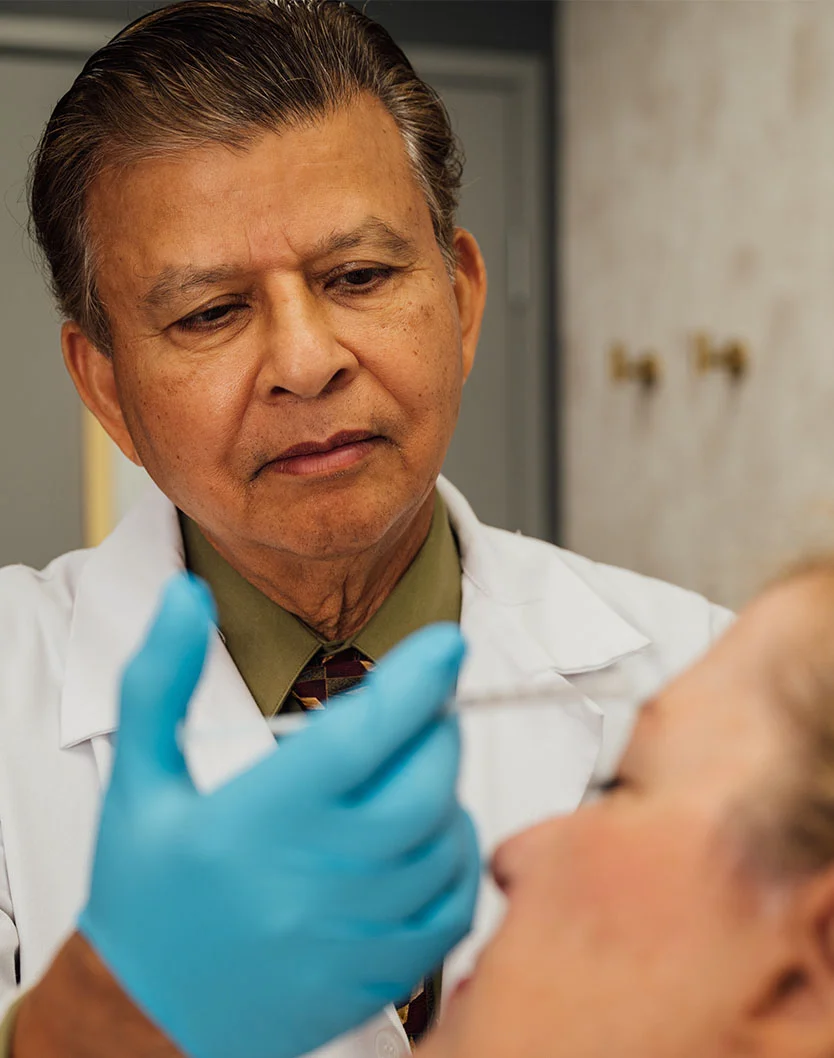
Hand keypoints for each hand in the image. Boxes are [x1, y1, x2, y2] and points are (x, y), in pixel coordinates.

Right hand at [77, 575, 479, 1057]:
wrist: (145, 1018)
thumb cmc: (147, 889)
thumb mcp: (138, 777)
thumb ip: (160, 680)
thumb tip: (186, 598)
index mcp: (258, 820)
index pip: (362, 735)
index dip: (416, 680)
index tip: (445, 644)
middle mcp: (314, 878)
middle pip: (423, 784)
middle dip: (436, 728)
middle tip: (421, 708)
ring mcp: (352, 934)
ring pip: (446, 842)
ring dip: (446, 790)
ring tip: (410, 771)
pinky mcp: (377, 976)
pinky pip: (453, 908)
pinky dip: (457, 860)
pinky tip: (425, 838)